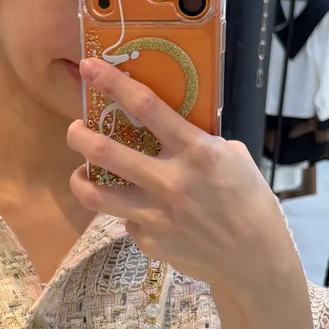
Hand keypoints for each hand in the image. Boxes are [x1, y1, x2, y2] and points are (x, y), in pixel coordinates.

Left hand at [67, 56, 302, 308]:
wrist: (253, 260)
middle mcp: (169, 180)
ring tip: (79, 173)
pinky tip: (138, 211)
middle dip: (78, 135)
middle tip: (74, 129)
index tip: (88, 68)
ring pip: (95, 195)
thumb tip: (171, 128)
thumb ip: (200, 141)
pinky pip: (125, 220)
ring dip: (79, 179)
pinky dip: (127, 213)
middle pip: (104, 151)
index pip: (146, 107)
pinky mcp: (148, 240)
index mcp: (196, 151)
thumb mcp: (234, 158)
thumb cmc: (250, 201)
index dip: (112, 83)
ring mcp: (154, 214)